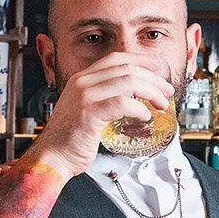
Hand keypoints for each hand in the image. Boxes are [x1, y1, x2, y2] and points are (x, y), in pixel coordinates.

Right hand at [27, 52, 173, 180]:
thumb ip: (105, 100)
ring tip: (161, 104)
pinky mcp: (89, 113)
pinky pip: (122, 103)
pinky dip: (139, 109)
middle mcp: (82, 83)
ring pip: (128, 82)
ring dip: (151, 92)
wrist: (51, 158)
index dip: (142, 62)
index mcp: (82, 79)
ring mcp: (84, 96)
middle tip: (166, 91)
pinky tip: (145, 117)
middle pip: (127, 68)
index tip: (159, 71)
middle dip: (153, 78)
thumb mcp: (87, 111)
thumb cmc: (70, 140)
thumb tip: (134, 98)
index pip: (117, 59)